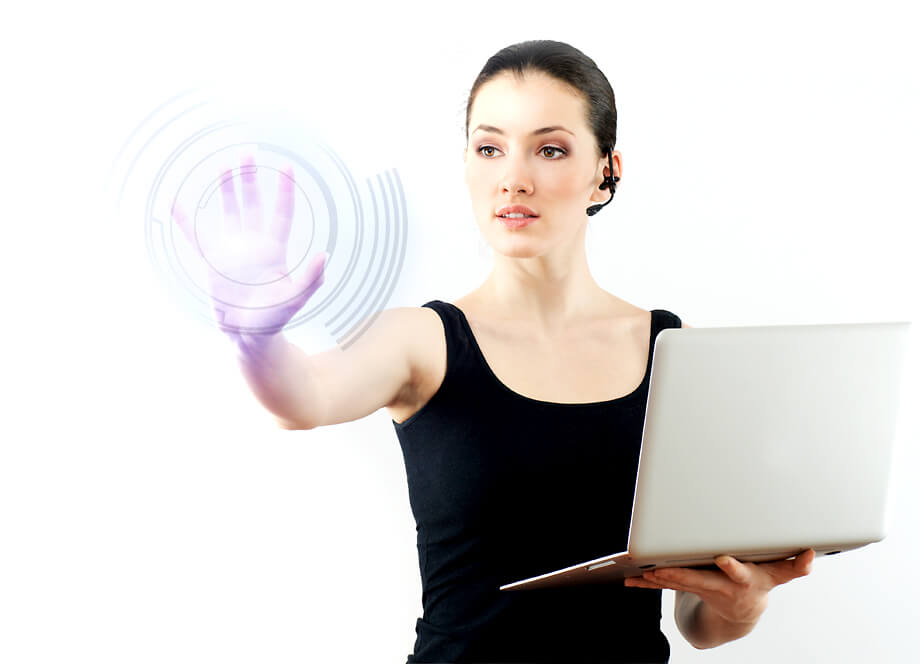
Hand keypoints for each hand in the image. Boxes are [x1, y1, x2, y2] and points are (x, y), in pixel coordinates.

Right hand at [171, 154, 325, 343]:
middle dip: (250, 180)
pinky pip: (197, 237)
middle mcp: (253, 245)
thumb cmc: (275, 318)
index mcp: (274, 250)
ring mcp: (232, 252)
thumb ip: (310, 278)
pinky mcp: (213, 263)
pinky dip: (186, 221)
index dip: (284, 191)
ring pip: (228, 213)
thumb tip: (324, 255)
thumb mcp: (296, 299)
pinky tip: (175, 204)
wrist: (249, 335)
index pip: (281, 213)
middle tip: (248, 153)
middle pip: (253, 204)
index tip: (287, 168)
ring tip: (224, 166)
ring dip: (226, 191)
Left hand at [623, 548, 814, 625]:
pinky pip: (665, 587)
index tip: (724, 560)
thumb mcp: (781, 574)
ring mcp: (705, 590)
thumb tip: (813, 555)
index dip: (733, 567)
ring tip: (644, 572)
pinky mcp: (688, 590)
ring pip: (679, 583)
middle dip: (684, 575)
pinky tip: (630, 580)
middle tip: (666, 569)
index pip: (741, 572)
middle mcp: (722, 587)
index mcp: (746, 579)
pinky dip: (647, 583)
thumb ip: (797, 565)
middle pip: (701, 580)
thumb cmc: (761, 581)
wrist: (742, 611)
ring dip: (660, 578)